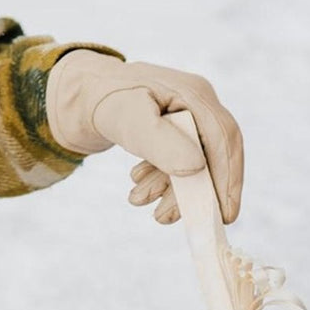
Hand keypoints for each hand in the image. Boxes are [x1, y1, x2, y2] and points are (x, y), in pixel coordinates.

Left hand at [46, 49, 243, 224]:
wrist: (81, 93)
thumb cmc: (105, 100)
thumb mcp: (128, 120)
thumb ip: (160, 143)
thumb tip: (196, 168)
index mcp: (193, 93)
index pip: (224, 139)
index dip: (228, 179)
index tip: (224, 215)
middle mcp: (197, 103)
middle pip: (213, 154)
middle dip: (193, 192)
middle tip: (165, 217)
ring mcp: (188, 115)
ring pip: (195, 162)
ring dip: (170, 189)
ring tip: (137, 200)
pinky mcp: (176, 129)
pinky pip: (180, 160)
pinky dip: (163, 179)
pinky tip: (138, 185)